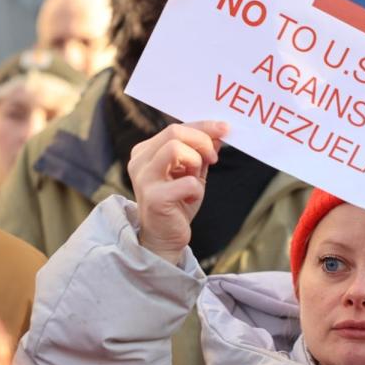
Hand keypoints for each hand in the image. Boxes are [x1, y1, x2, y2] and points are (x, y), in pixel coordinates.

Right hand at [128, 121, 227, 263]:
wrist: (165, 237)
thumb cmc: (177, 204)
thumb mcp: (191, 173)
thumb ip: (201, 154)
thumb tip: (218, 134)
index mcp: (146, 152)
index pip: (175, 128)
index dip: (203, 126)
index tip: (224, 129)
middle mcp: (140, 162)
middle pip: (174, 132)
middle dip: (202, 141)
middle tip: (213, 158)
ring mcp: (144, 179)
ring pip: (175, 148)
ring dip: (195, 162)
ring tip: (196, 178)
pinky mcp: (154, 198)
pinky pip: (187, 182)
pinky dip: (196, 190)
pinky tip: (190, 199)